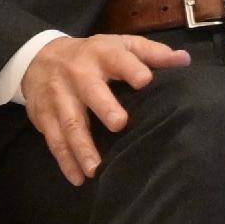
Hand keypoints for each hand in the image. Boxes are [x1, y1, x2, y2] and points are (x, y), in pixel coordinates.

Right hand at [18, 33, 190, 184]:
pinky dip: (65, 161)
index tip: (145, 81)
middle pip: (90, 91)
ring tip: (96, 169)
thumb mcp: (121, 45)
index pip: (118, 60)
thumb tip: (184, 60)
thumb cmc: (94, 55)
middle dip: (104, 107)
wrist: (40, 59)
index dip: (131, 68)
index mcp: (102, 55)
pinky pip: (54, 141)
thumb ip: (152, 53)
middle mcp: (78, 74)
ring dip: (82, 147)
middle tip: (119, 125)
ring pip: (70, 122)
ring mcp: (59, 97)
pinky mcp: (44, 117)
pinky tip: (78, 178)